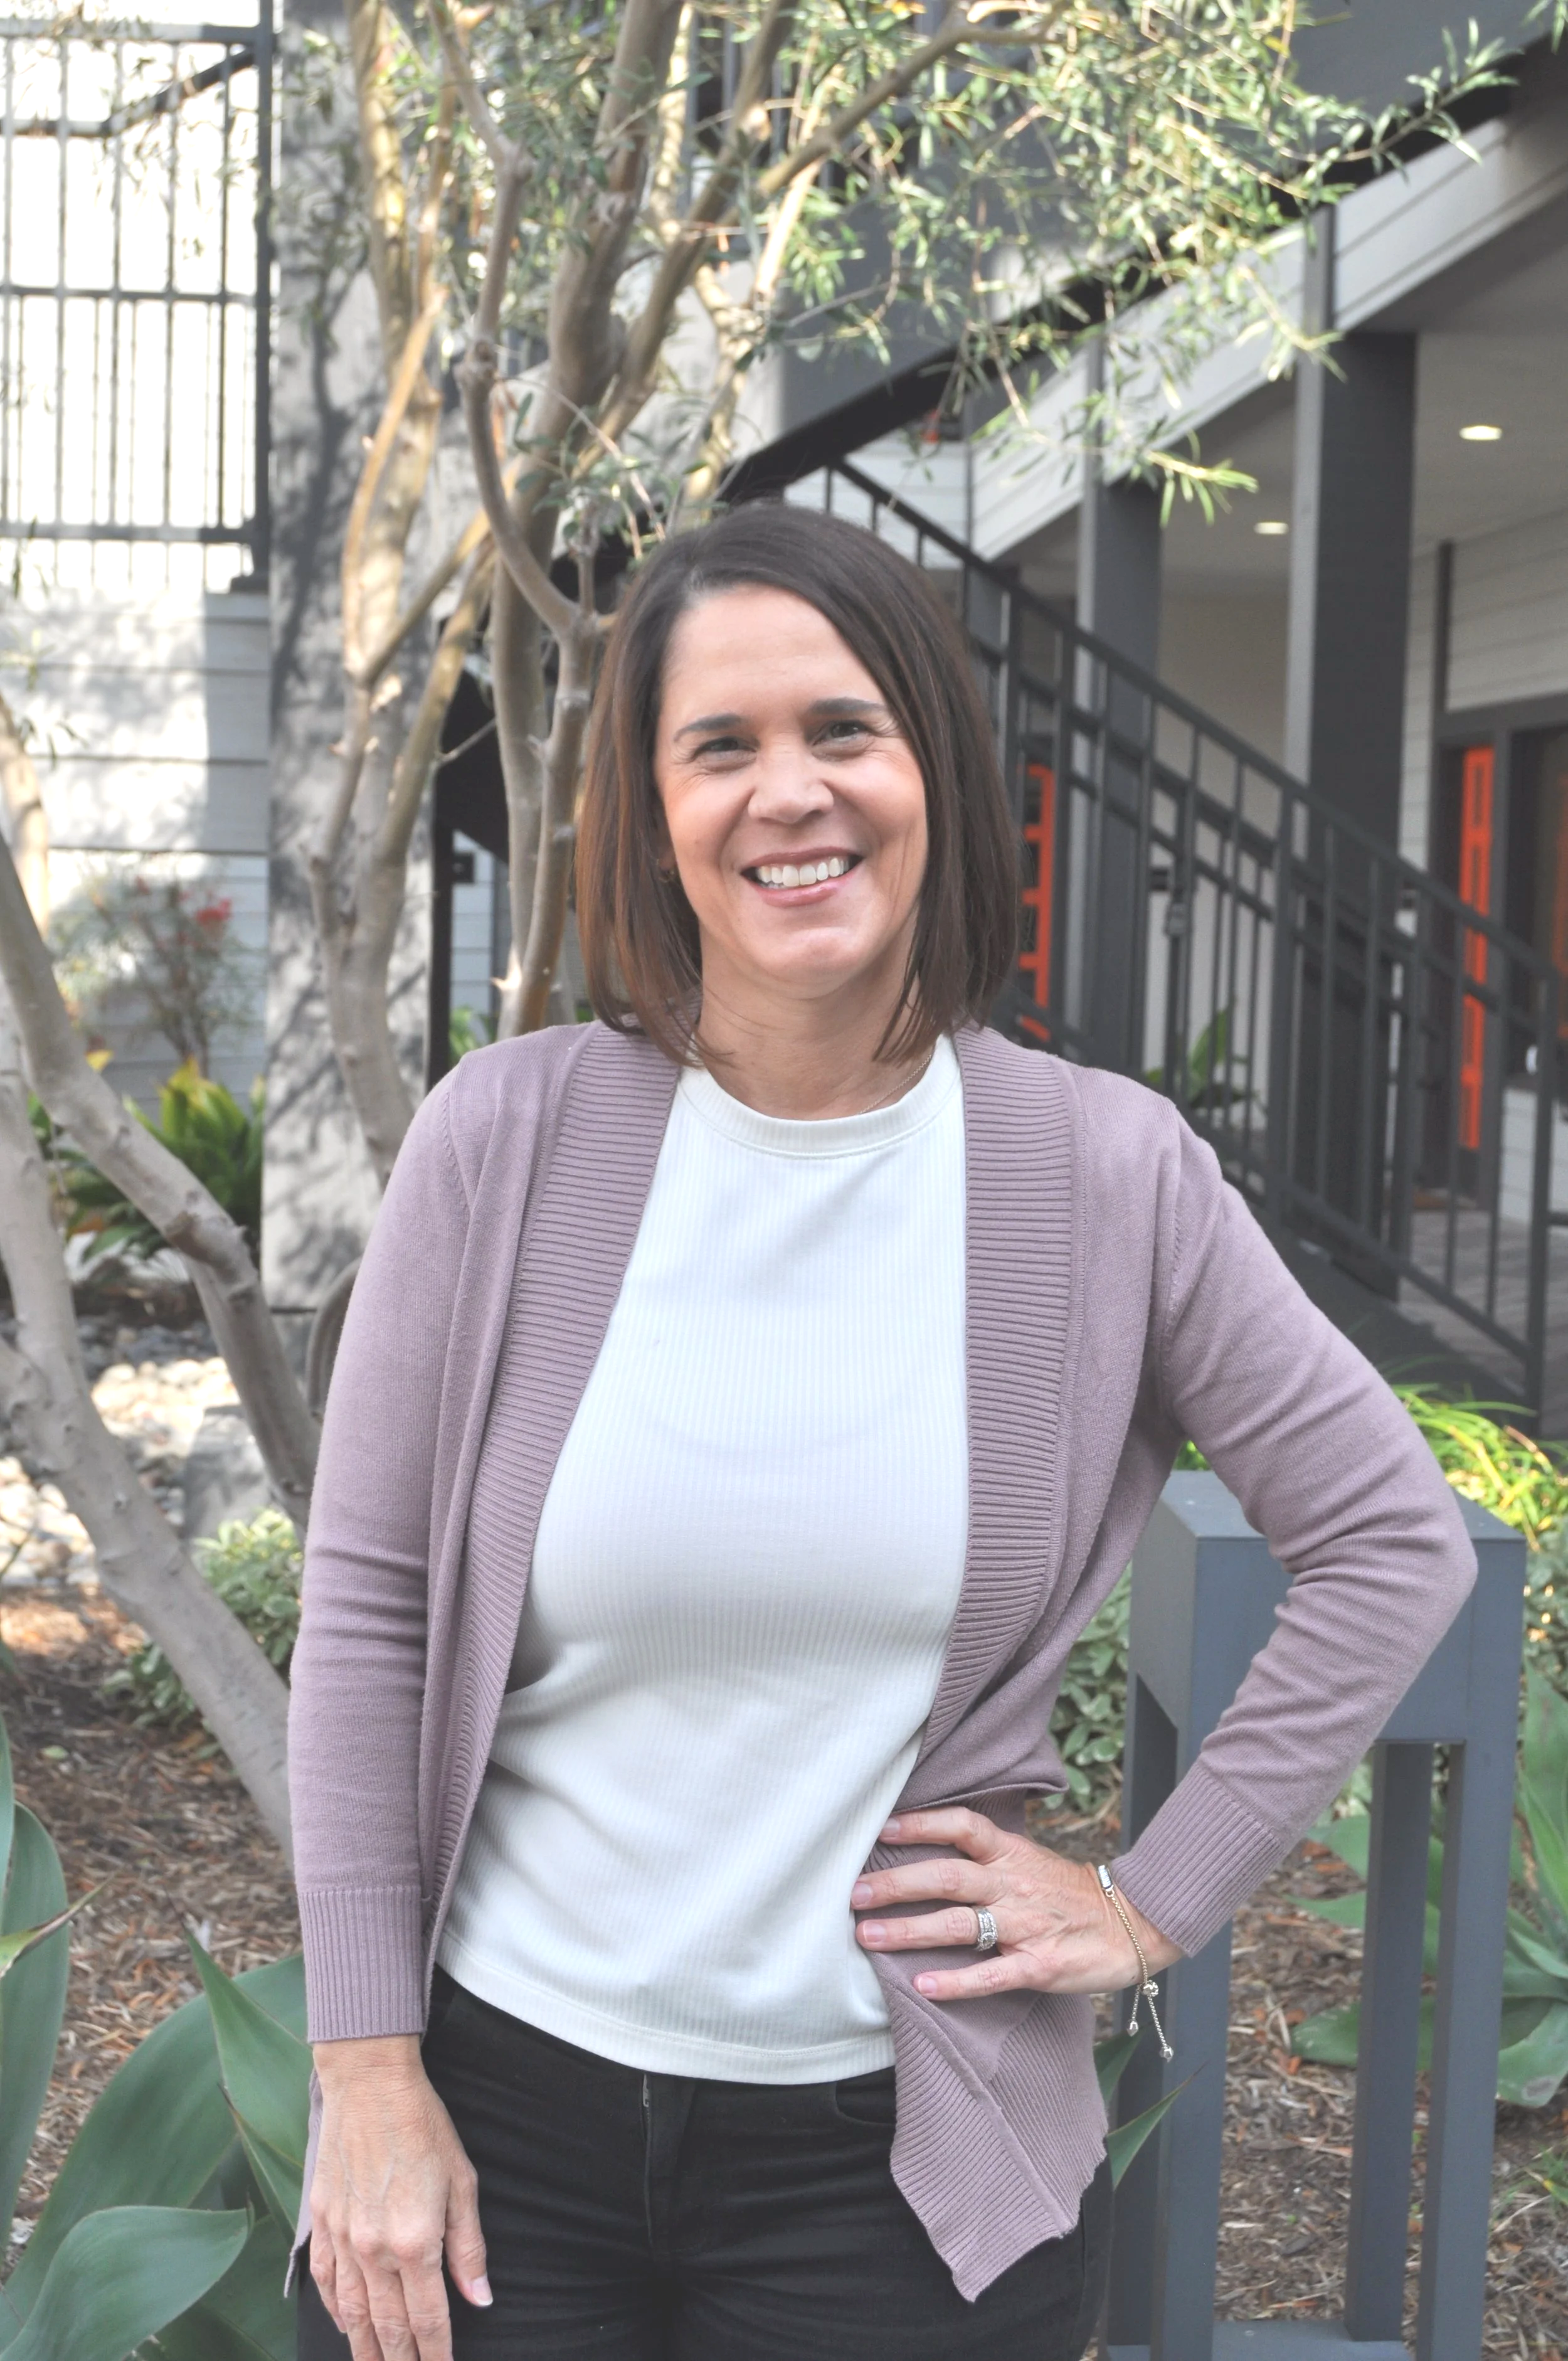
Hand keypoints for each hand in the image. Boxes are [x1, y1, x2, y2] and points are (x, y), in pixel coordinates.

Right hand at [309, 2034, 490, 2360]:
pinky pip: (325, 2283)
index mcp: (415, 2242)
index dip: (437, 2353)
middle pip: (387, 2327)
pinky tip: (345, 2326)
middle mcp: (374, 2250)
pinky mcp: (321, 2223)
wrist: (369, 2084)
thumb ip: (469, 2247)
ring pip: (352, 2315)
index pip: (428, 2318)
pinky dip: (335, 2312)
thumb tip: (481, 2298)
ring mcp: (342, 2239)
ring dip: (365, 2349)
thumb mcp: (462, 2181)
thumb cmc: (422, 2125)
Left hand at [850, 1808, 1181, 2002]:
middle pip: (947, 1876)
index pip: (963, 1827)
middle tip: (855, 1894)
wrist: (1135, 1925)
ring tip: (868, 1937)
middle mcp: (1014, 1885)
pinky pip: (990, 1974)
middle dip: (897, 1884)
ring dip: (910, 1930)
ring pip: (960, 1924)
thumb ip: (988, 1857)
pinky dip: (955, 1982)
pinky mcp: (1038, 1966)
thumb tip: (933, 1848)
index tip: (882, 1828)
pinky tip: (922, 1986)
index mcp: (1012, 1855)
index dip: (922, 1824)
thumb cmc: (1072, 1896)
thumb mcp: (1031, 1862)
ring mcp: (1026, 1926)